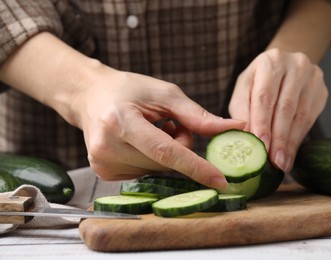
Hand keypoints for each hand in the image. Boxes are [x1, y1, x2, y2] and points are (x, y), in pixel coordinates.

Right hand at [72, 69, 244, 188]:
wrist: (90, 96)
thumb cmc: (129, 90)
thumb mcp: (165, 94)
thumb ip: (198, 116)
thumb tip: (235, 128)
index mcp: (121, 121)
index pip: (165, 152)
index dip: (195, 167)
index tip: (221, 181)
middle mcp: (108, 147)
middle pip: (165, 163)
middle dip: (180, 148)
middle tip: (171, 125)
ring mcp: (103, 163)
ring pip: (157, 170)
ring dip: (166, 155)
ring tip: (152, 130)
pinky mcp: (104, 172)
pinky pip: (145, 174)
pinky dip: (152, 160)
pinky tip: (141, 143)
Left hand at [229, 48, 327, 172]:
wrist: (284, 67)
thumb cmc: (258, 81)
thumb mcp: (244, 90)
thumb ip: (242, 111)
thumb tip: (245, 138)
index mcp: (270, 62)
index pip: (265, 96)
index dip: (263, 122)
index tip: (261, 145)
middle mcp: (294, 65)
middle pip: (285, 107)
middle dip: (279, 138)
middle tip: (274, 161)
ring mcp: (312, 77)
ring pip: (301, 115)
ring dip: (290, 142)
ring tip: (282, 163)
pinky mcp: (321, 90)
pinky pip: (310, 118)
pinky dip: (299, 138)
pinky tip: (291, 153)